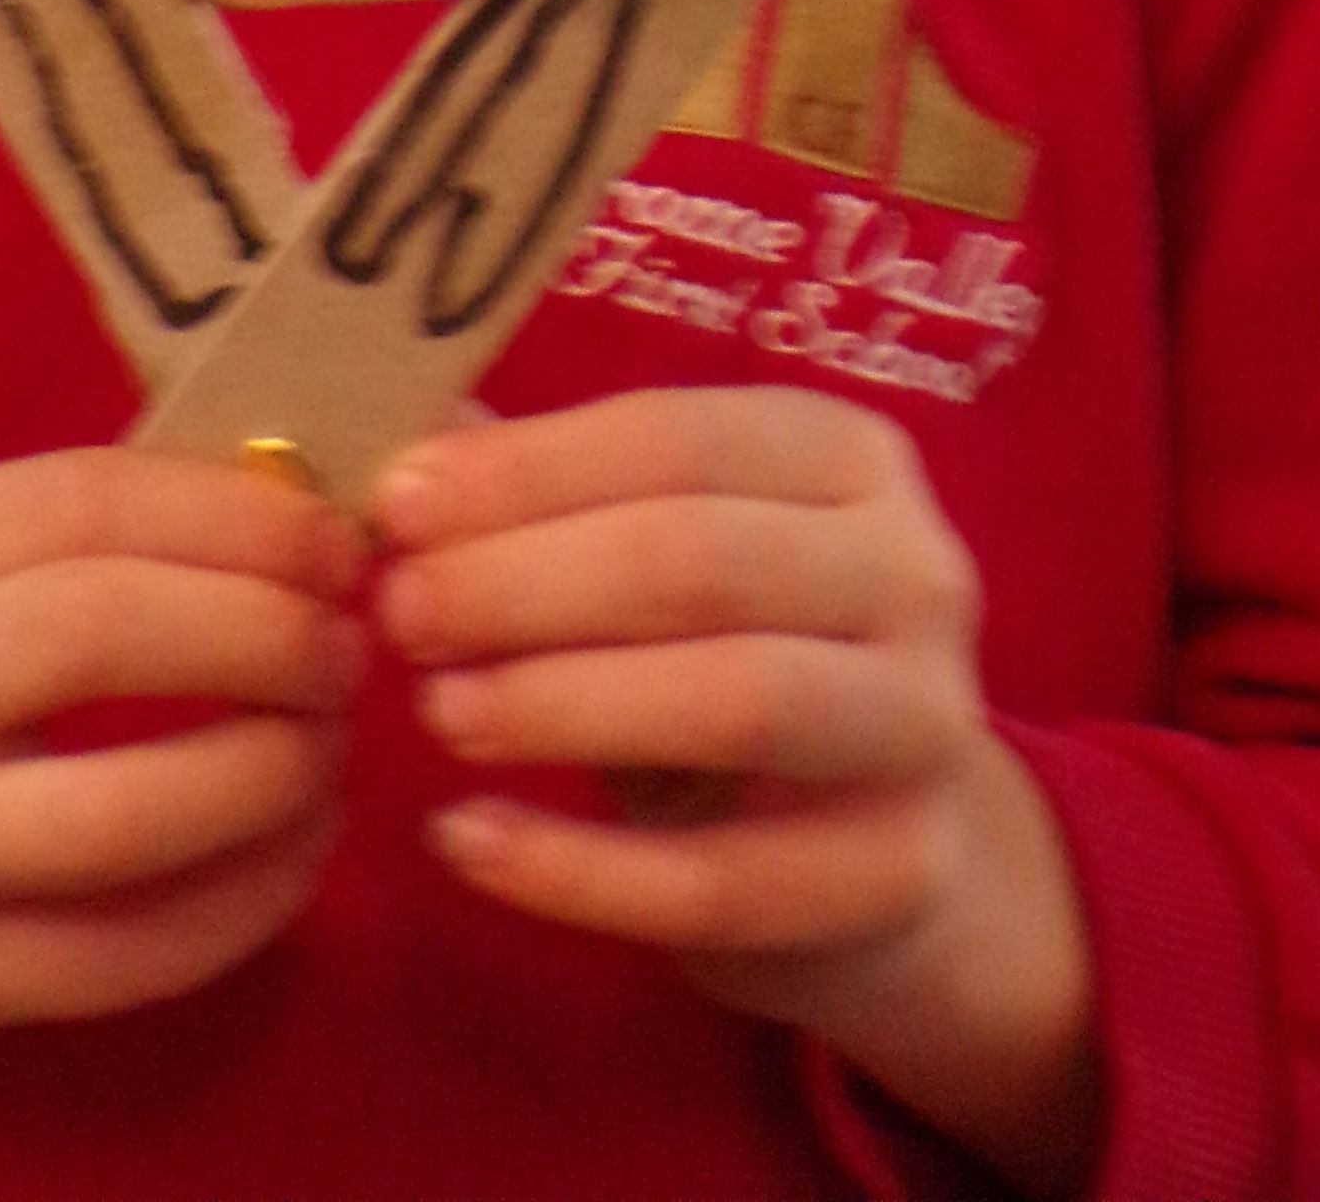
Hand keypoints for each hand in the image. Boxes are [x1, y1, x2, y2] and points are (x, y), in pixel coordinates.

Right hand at [0, 448, 363, 1162]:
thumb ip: (68, 536)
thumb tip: (291, 519)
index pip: (78, 511)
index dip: (229, 518)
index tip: (330, 539)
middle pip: (101, 639)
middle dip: (263, 632)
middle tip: (346, 642)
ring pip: (127, 819)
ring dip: (274, 774)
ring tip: (329, 745)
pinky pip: (126, 956)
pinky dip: (244, 903)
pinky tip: (293, 853)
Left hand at [372, 388, 1097, 1195]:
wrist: (894, 853)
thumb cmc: (739, 658)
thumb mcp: (663, 557)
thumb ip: (550, 498)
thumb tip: (410, 449)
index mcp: (848, 456)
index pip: (673, 438)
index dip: (526, 472)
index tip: (397, 506)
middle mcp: (913, 573)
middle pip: (701, 560)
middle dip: (526, 583)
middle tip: (401, 614)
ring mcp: (922, 728)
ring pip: (732, 703)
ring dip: (561, 703)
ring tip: (437, 709)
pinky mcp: (897, 877)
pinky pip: (719, 881)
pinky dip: (577, 870)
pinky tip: (468, 840)